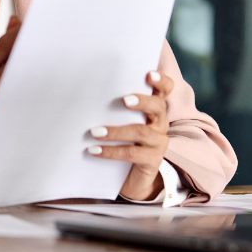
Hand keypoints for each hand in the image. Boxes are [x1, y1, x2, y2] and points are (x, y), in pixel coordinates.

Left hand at [87, 70, 174, 200]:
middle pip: (158, 107)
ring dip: (116, 131)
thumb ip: (114, 107)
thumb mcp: (121, 121)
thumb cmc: (122, 141)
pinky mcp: (152, 160)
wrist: (130, 178)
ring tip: (94, 132)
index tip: (149, 74)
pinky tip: (94, 150)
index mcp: (154, 109)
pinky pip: (131, 153)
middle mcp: (160, 123)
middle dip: (142, 102)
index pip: (165, 90)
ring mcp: (158, 142)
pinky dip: (110, 151)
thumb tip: (86, 92)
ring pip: (141, 132)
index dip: (160, 81)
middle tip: (124, 100)